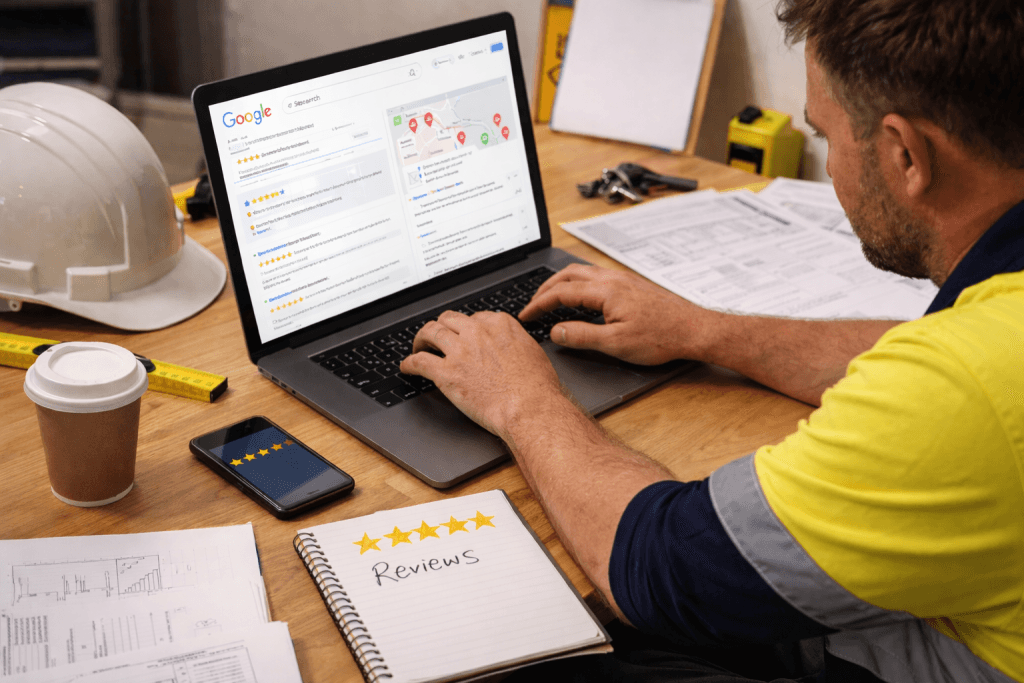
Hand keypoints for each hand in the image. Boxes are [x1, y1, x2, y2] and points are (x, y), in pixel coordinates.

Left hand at [399, 310, 566, 436]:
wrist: (530, 408)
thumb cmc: (537, 388)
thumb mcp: (533, 352)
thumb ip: (516, 343)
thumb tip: (511, 347)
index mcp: (500, 325)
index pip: (475, 317)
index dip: (466, 327)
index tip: (464, 335)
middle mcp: (477, 332)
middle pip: (449, 319)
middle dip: (442, 327)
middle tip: (437, 337)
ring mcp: (460, 351)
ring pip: (430, 332)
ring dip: (421, 338)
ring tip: (418, 346)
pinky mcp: (446, 373)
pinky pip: (419, 361)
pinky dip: (409, 363)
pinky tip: (407, 367)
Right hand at [520, 264, 716, 364]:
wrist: (694, 330)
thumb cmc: (661, 337)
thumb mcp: (616, 344)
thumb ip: (582, 336)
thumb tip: (556, 331)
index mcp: (605, 290)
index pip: (561, 292)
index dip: (539, 304)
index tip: (526, 315)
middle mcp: (612, 279)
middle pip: (568, 274)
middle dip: (545, 288)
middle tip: (532, 305)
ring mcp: (622, 279)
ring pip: (582, 272)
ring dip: (561, 283)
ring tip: (550, 298)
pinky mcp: (631, 284)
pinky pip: (595, 276)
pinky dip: (577, 284)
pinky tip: (579, 298)